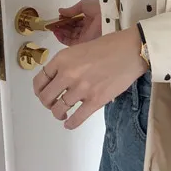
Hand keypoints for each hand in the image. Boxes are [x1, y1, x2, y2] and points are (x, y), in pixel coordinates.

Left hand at [33, 27, 147, 129]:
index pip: (40, 80)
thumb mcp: (79, 48)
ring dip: (58, 114)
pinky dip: (70, 124)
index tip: (42, 93)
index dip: (39, 90)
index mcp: (62, 59)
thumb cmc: (109, 46)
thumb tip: (60, 78)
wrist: (131, 51)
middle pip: (46, 98)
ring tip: (62, 114)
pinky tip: (69, 124)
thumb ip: (67, 63)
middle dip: (47, 104)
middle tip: (53, 104)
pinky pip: (77, 118)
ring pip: (58, 110)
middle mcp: (68, 74)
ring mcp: (81, 89)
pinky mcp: (95, 101)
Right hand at [52, 0, 102, 45]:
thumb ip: (71, 10)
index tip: (59, 17)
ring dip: (60, 32)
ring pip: (70, 36)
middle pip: (71, 29)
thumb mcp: (84, 5)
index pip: (75, 21)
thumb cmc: (101, 9)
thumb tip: (61, 10)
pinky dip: (62, 38)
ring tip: (53, 27)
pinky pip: (70, 42)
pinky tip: (57, 33)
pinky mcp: (84, 43)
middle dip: (61, 26)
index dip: (66, 19)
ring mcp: (86, 36)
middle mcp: (87, 29)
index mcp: (89, 20)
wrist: (108, 18)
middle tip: (54, 23)